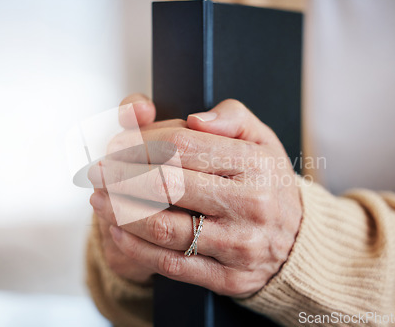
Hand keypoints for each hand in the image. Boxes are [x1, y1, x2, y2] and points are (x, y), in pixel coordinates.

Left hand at [90, 96, 301, 297]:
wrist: (297, 241)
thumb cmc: (268, 183)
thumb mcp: (263, 139)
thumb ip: (233, 117)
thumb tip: (195, 118)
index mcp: (256, 165)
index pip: (183, 146)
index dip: (143, 143)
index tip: (118, 143)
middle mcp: (250, 205)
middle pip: (168, 186)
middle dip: (122, 176)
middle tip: (97, 170)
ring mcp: (239, 246)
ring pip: (165, 228)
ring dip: (121, 212)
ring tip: (98, 197)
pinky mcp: (228, 278)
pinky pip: (172, 264)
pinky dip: (136, 247)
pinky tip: (117, 229)